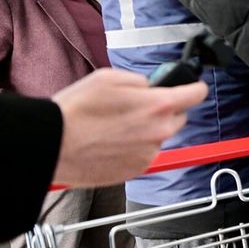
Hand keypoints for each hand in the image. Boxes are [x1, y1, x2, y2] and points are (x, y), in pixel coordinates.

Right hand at [52, 68, 207, 186]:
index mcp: (158, 105)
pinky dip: (134, 148)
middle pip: (178, 117)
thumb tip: (151, 86)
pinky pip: (144, 154)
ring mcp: (149, 154)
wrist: (51, 144)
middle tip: (137, 107)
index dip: (194, 87)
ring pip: (159, 137)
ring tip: (115, 127)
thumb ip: (139, 81)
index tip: (192, 87)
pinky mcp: (136, 170)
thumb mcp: (109, 77)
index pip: (196, 94)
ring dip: (147, 131)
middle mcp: (159, 132)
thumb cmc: (75, 110)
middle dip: (164, 111)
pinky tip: (111, 142)